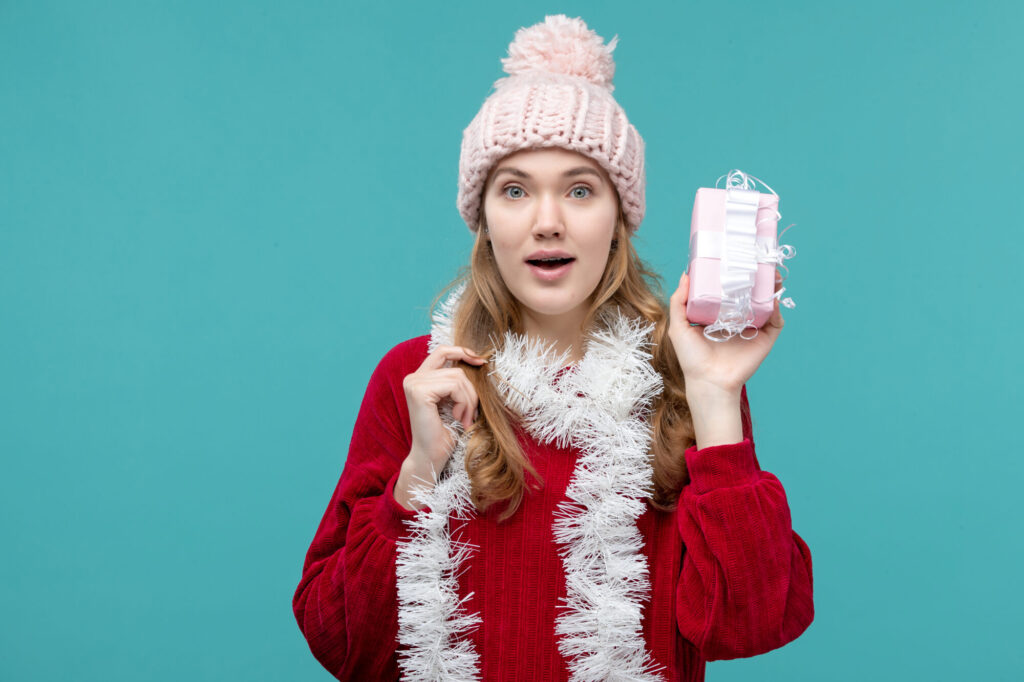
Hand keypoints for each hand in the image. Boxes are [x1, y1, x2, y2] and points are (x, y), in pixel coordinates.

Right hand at [401, 345, 486, 477]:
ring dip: (469, 400)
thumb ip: (457, 381)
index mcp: (419, 377)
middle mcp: (413, 377)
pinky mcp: (419, 392)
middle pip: (456, 368)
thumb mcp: (454, 400)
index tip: (480, 362)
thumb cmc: (444, 433)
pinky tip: (458, 417)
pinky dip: (464, 403)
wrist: (432, 456)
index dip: (462, 352)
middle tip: (471, 413)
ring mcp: (414, 383)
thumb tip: (478, 359)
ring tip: (465, 418)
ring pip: (458, 377)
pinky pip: (454, 386)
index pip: (442, 351)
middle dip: (470, 390)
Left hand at [667, 270, 784, 393]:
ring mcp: (753, 327)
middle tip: (759, 262)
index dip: (734, 274)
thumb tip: (686, 275)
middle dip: (757, 276)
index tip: (735, 256)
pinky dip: (776, 309)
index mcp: (719, 313)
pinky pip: (775, 320)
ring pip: (767, 302)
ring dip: (772, 287)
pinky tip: (772, 299)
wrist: (709, 381)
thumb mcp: (679, 326)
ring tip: (772, 274)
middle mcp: (738, 318)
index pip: (729, 288)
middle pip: (751, 292)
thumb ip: (679, 301)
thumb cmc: (692, 357)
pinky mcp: (765, 338)